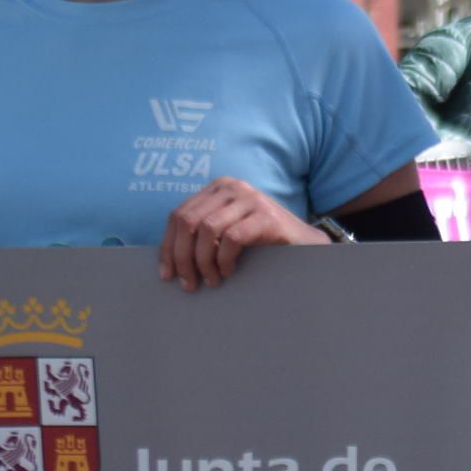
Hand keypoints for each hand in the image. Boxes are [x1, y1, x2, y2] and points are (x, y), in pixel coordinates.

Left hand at [158, 176, 323, 292]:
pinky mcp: (266, 215)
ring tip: (211, 280)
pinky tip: (229, 271)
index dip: (167, 247)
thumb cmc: (260, 242)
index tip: (167, 275)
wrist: (303, 244)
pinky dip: (225, 259)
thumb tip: (168, 260)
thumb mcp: (226, 230)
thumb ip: (201, 233)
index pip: (178, 216)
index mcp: (217, 188)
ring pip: (207, 230)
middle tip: (188, 283)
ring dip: (203, 261)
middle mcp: (232, 187)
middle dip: (182, 257)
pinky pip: (232, 238)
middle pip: (188, 222)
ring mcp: (250, 199)